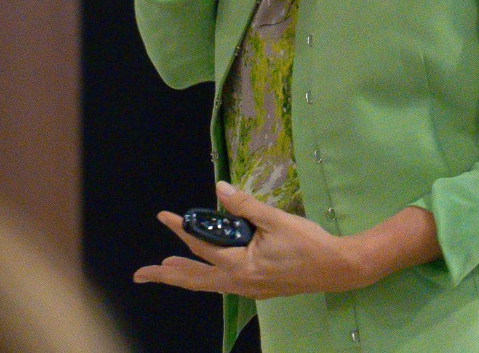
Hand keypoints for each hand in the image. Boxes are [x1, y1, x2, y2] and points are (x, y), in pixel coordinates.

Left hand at [133, 182, 368, 298]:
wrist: (336, 268)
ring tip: (166, 271)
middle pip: (194, 278)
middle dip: (167, 275)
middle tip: (141, 274)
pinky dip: (207, 278)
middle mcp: (238, 282)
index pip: (201, 246)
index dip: (180, 229)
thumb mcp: (276, 220)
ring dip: (186, 276)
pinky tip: (207, 272)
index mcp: (239, 265)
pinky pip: (223, 284)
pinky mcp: (258, 288)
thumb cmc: (307, 244)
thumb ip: (245, 206)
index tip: (164, 216)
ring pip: (208, 284)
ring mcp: (248, 289)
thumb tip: (219, 190)